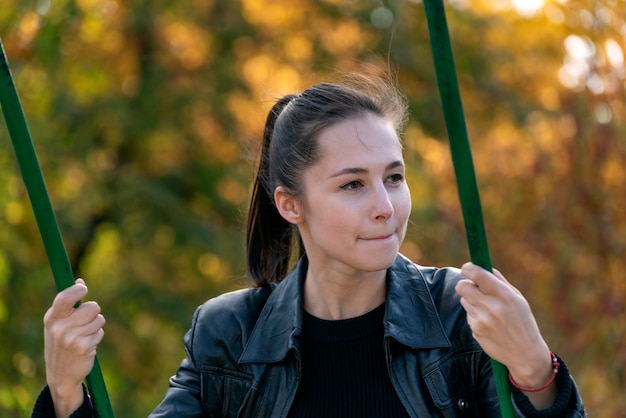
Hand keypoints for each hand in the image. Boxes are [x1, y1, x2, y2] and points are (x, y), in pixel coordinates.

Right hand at [44, 279, 104, 416]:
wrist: (61, 375)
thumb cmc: (61, 343)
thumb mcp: (58, 323)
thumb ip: (69, 303)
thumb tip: (80, 280)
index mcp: (52, 318)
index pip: (65, 298)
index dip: (77, 289)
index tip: (83, 288)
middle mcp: (60, 328)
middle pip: (92, 307)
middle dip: (93, 311)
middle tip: (86, 320)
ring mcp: (72, 338)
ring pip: (99, 319)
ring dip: (96, 325)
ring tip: (85, 335)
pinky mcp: (84, 347)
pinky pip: (100, 332)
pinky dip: (97, 336)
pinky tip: (87, 345)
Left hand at [455, 263, 555, 406]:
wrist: (525, 354)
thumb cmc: (523, 322)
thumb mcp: (518, 299)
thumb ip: (500, 282)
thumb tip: (483, 266)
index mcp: (505, 296)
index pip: (478, 275)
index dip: (468, 268)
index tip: (467, 268)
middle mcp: (492, 307)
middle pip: (462, 287)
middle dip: (465, 284)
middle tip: (474, 288)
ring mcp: (482, 320)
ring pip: (464, 300)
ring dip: (471, 301)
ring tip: (487, 309)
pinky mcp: (476, 331)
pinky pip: (468, 315)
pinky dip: (475, 315)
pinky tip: (489, 323)